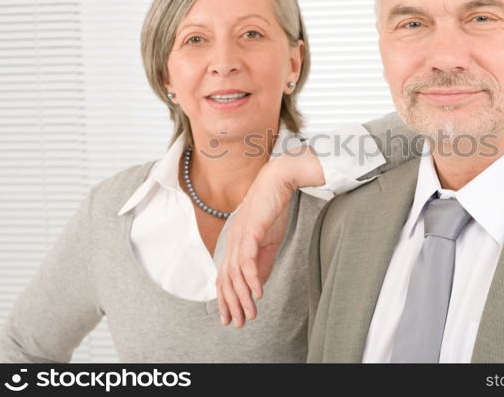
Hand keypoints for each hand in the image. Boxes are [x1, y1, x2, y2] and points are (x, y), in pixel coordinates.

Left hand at [216, 145, 324, 326]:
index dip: (226, 299)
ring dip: (242, 297)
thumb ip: (262, 261)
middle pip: (226, 279)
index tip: (232, 317)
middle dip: (231, 304)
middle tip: (238, 323)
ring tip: (249, 314)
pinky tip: (257, 292)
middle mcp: (232, 241)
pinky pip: (247, 260)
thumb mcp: (268, 240)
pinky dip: (251, 278)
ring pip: (235, 274)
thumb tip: (257, 283)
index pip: (225, 276)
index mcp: (235, 243)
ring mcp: (239, 236)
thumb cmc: (272, 207)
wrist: (278, 180)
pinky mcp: (250, 231)